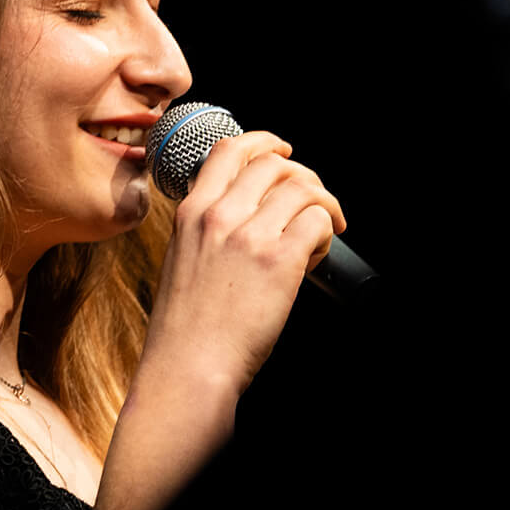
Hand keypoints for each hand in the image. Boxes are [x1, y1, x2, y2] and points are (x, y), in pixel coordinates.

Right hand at [142, 130, 344, 396]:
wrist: (188, 366)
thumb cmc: (186, 329)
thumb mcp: (183, 260)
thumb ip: (208, 231)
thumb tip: (252, 218)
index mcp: (192, 212)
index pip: (229, 151)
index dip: (264, 143)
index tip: (283, 151)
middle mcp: (220, 215)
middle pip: (275, 164)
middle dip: (304, 177)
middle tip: (315, 202)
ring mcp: (250, 235)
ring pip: (303, 188)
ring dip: (323, 205)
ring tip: (324, 232)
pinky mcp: (280, 260)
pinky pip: (318, 221)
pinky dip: (327, 233)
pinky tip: (316, 257)